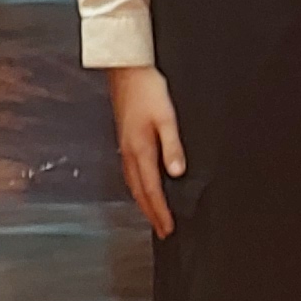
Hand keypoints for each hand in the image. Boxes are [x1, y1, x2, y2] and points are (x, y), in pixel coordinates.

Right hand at [107, 65, 184, 237]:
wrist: (126, 70)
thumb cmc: (148, 90)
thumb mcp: (166, 118)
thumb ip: (172, 146)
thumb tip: (175, 172)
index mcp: (140, 150)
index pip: (151, 189)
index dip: (160, 210)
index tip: (168, 228)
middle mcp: (129, 152)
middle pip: (139, 191)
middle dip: (150, 212)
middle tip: (162, 230)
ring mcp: (125, 146)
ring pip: (133, 183)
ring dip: (143, 201)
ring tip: (152, 214)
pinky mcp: (125, 139)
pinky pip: (130, 171)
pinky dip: (137, 186)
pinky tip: (141, 185)